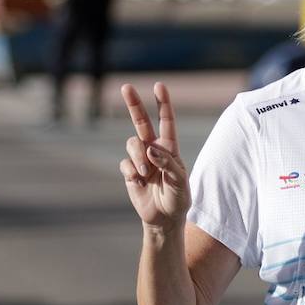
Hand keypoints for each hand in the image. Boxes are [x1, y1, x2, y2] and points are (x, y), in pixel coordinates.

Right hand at [120, 82, 189, 229]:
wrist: (164, 218)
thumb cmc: (178, 198)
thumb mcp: (179, 181)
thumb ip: (167, 163)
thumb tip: (150, 149)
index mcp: (170, 148)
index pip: (166, 121)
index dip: (163, 103)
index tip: (159, 85)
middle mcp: (154, 149)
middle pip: (141, 122)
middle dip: (134, 104)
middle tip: (126, 86)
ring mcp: (140, 159)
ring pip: (132, 144)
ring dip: (138, 157)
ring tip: (145, 173)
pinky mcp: (129, 171)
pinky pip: (125, 164)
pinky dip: (131, 172)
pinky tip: (139, 182)